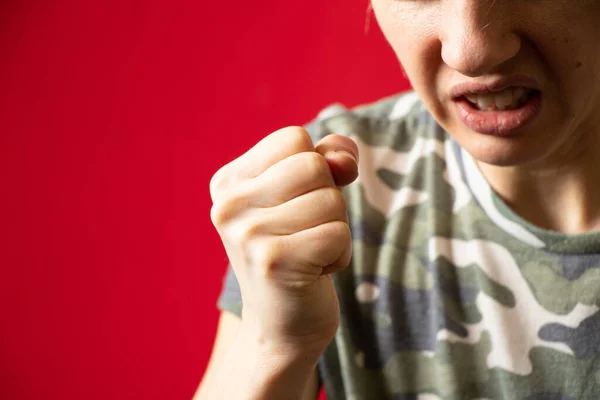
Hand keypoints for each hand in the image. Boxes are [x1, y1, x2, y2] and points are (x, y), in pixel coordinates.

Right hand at [210, 126, 358, 357]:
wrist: (282, 325)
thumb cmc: (297, 251)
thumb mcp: (308, 195)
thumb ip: (328, 160)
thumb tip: (344, 158)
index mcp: (229, 182)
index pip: (294, 138)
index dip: (314, 168)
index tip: (295, 206)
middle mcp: (228, 205)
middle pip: (315, 165)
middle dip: (327, 200)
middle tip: (303, 233)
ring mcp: (247, 234)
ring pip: (331, 200)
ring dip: (335, 229)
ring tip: (307, 254)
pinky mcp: (274, 262)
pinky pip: (338, 234)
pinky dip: (339, 254)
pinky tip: (314, 273)